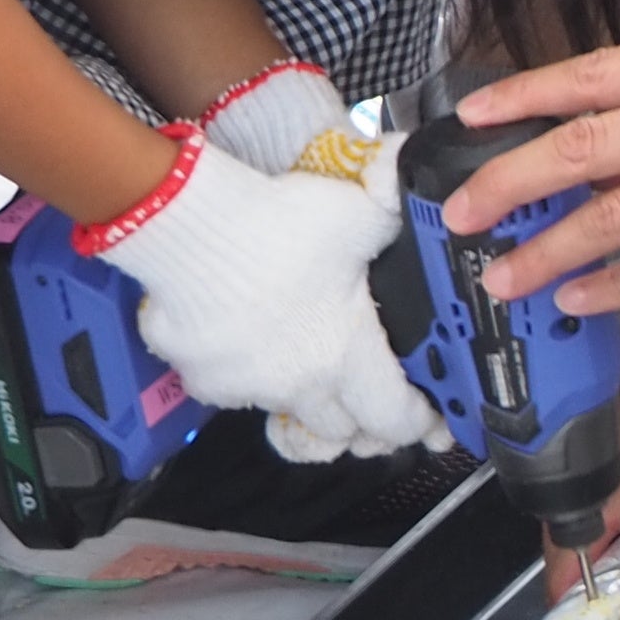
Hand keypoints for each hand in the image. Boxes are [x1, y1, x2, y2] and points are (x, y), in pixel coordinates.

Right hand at [86, 136, 448, 459]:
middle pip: (341, 432)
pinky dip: (246, 376)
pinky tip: (248, 341)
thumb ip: (395, 215)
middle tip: (366, 395)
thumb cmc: (279, 224)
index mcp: (347, 354)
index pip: (395, 417)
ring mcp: (249, 388)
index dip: (417, 422)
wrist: (193, 226)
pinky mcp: (205, 381)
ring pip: (286, 411)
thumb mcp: (360, 213)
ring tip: (305, 363)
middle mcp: (301, 384)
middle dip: (359, 420)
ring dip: (302, 398)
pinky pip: (234, 393)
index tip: (426, 418)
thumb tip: (414, 188)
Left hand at [447, 25, 619, 309]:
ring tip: (503, 274)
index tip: (470, 122)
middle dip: (506, 183)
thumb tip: (595, 124)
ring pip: (608, 215)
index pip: (591, 73)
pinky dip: (608, 286)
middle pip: (581, 145)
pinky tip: (575, 298)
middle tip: (461, 212)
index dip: (520, 100)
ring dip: (544, 250)